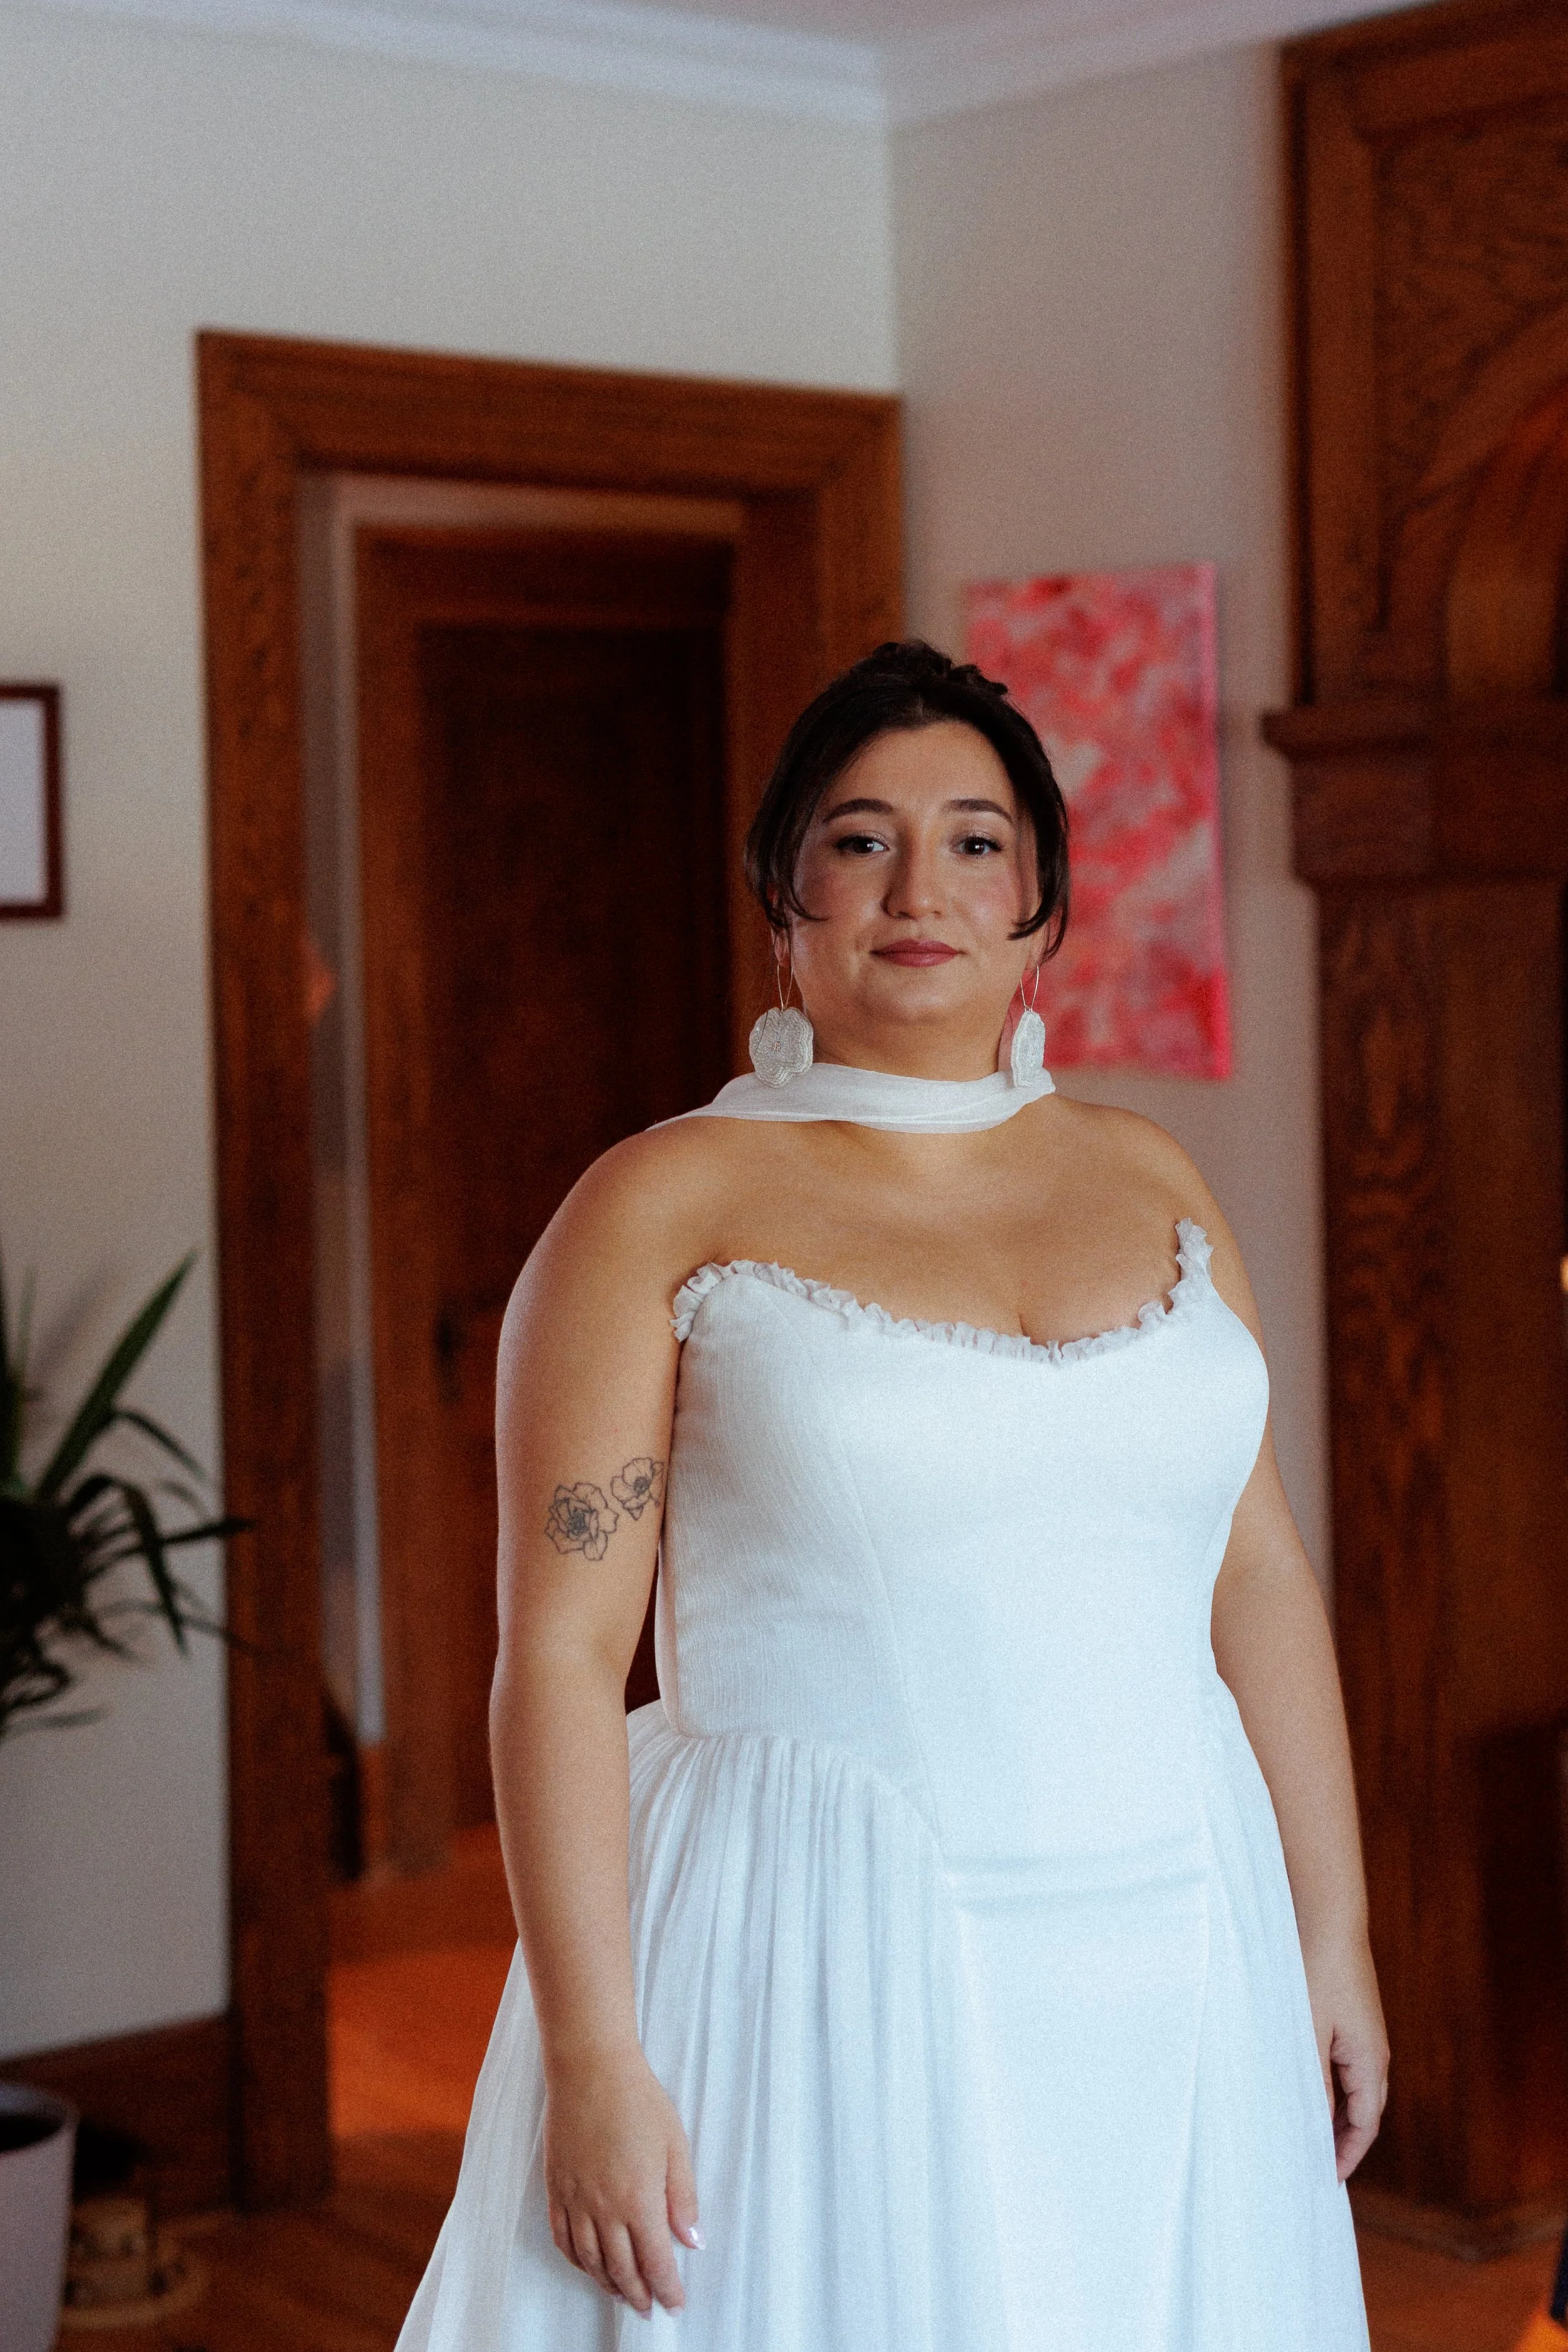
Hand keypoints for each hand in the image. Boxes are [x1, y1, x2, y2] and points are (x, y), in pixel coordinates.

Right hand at [543, 2047, 701, 2312]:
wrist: (590, 2068)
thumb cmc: (637, 2100)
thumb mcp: (675, 2145)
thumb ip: (683, 2197)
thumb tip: (692, 2241)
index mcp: (639, 2199)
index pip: (655, 2261)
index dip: (667, 2289)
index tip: (675, 2304)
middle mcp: (604, 2207)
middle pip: (621, 2269)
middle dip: (638, 2295)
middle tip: (650, 2308)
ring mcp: (576, 2199)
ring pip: (590, 2260)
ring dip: (607, 2283)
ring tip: (622, 2294)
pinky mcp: (556, 2187)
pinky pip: (562, 2237)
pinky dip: (576, 2260)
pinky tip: (587, 2265)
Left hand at [1304, 1937, 1387, 2179]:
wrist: (1327, 1918)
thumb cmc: (1316, 1973)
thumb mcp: (1310, 2034)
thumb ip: (1315, 2082)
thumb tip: (1316, 2126)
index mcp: (1370, 2062)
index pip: (1365, 2125)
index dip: (1347, 2155)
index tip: (1328, 2180)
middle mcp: (1373, 2052)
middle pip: (1362, 2111)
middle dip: (1340, 2140)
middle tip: (1312, 2165)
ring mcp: (1363, 2034)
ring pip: (1351, 2088)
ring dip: (1332, 2113)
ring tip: (1303, 2133)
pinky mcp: (1349, 2018)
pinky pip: (1342, 2064)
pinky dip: (1327, 2085)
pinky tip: (1303, 2087)